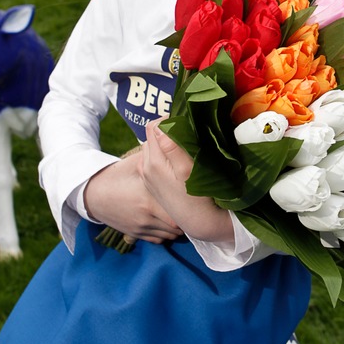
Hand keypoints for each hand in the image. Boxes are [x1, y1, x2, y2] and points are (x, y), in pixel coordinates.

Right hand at [83, 150, 182, 244]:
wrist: (93, 195)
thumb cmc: (118, 176)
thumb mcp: (136, 164)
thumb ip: (157, 157)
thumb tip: (175, 143)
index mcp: (149, 200)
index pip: (178, 211)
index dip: (189, 207)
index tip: (194, 199)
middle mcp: (147, 218)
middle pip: (177, 227)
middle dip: (186, 218)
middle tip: (191, 206)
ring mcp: (141, 228)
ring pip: (170, 235)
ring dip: (177, 227)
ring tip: (182, 213)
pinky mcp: (136, 235)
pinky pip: (159, 239)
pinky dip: (166, 233)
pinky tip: (168, 221)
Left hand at [141, 121, 234, 245]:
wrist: (198, 222)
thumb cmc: (198, 197)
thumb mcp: (187, 170)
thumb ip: (172, 147)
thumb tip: (161, 125)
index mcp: (152, 162)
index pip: (153, 126)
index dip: (169, 120)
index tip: (186, 124)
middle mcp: (145, 167)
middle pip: (152, 136)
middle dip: (168, 131)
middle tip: (187, 135)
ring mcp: (147, 175)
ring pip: (153, 147)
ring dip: (166, 143)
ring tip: (184, 148)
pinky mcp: (151, 181)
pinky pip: (154, 158)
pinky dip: (164, 154)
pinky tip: (178, 162)